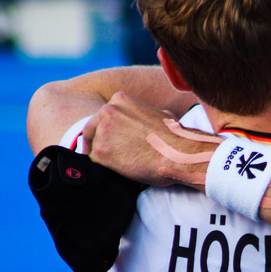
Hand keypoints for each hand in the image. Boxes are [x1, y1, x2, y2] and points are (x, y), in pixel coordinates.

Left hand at [82, 92, 210, 186]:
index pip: (103, 116)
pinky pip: (94, 162)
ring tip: (118, 166)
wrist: (179, 154)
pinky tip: (118, 172)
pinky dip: (104, 168)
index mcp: (120, 99)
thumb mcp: (161, 115)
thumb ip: (143, 116)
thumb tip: (147, 122)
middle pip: (91, 129)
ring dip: (103, 156)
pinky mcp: (100, 152)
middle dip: (96, 142)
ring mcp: (102, 132)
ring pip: (92, 147)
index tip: (107, 141)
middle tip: (101, 155)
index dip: (104, 130)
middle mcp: (107, 111)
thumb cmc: (176, 138)